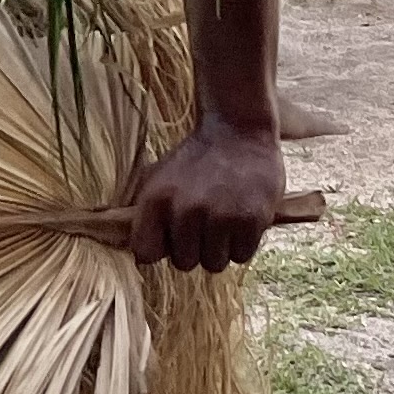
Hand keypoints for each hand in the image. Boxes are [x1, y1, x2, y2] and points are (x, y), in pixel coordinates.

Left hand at [126, 118, 285, 272]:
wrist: (239, 129)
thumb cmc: (196, 158)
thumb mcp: (159, 176)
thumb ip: (147, 215)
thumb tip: (143, 256)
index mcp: (157, 199)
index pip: (145, 253)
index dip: (160, 249)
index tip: (171, 238)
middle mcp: (186, 209)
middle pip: (184, 264)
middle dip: (194, 249)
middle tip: (204, 223)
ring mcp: (219, 216)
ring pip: (214, 264)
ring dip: (220, 248)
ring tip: (223, 220)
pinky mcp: (250, 220)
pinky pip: (241, 257)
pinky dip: (243, 243)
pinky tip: (241, 218)